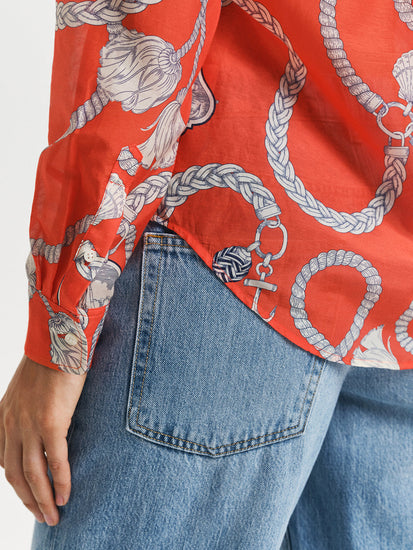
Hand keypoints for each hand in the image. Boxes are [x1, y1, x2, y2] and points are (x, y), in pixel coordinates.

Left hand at [0, 354, 86, 525]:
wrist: (58, 340)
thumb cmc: (48, 360)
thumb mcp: (27, 387)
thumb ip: (27, 408)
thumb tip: (43, 421)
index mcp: (3, 416)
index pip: (3, 460)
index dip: (16, 483)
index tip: (30, 494)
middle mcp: (11, 424)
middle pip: (14, 474)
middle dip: (28, 499)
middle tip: (42, 516)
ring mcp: (29, 424)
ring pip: (33, 473)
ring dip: (42, 500)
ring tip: (53, 516)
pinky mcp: (51, 422)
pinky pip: (55, 460)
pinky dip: (60, 482)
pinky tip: (65, 496)